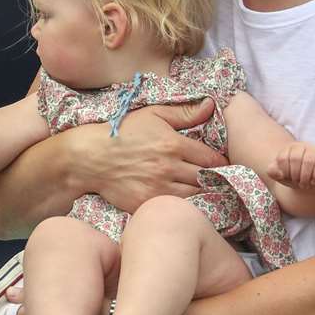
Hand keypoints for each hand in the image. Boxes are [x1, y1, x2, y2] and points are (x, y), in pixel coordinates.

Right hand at [82, 101, 227, 212]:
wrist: (90, 157)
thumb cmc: (122, 131)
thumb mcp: (153, 114)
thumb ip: (184, 112)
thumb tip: (211, 105)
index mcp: (173, 145)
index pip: (211, 159)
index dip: (222, 163)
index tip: (225, 165)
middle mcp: (168, 168)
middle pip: (205, 180)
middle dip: (215, 180)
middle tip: (221, 180)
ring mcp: (157, 189)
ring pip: (193, 197)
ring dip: (202, 194)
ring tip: (207, 191)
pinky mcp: (145, 204)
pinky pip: (173, 208)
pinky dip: (182, 206)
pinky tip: (186, 202)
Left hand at [267, 142, 314, 189]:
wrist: (311, 182)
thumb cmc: (294, 177)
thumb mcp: (282, 176)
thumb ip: (273, 172)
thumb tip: (271, 170)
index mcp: (289, 148)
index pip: (282, 158)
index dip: (284, 172)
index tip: (288, 178)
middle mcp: (301, 146)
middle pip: (295, 159)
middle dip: (295, 175)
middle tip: (297, 184)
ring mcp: (314, 150)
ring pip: (308, 161)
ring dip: (305, 177)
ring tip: (304, 185)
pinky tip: (313, 182)